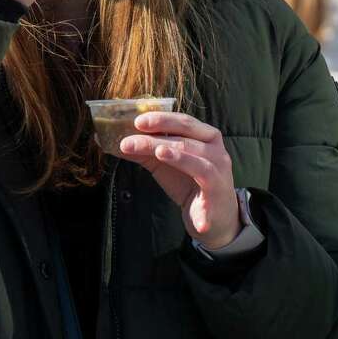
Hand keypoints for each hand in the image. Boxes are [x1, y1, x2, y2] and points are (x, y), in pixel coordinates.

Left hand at [118, 112, 241, 249]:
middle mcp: (215, 148)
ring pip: (189, 150)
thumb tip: (119, 142)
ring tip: (145, 147)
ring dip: (164, 147)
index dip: (161, 118)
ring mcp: (218, 166)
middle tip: (134, 130)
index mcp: (205, 137)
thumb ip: (146, 153)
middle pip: (185, 132)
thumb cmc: (190, 186)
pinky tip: (163, 156)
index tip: (137, 120)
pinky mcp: (216, 186)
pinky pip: (201, 171)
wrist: (212, 221)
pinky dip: (182, 161)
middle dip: (158, 129)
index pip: (183, 121)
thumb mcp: (165, 166)